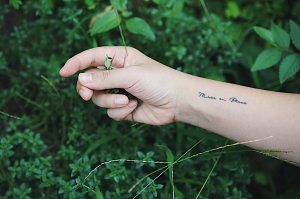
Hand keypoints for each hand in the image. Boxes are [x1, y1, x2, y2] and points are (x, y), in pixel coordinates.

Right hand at [60, 46, 184, 124]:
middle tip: (86, 95)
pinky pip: (110, 111)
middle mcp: (117, 74)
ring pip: (99, 98)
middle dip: (88, 89)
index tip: (63, 72)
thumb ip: (105, 78)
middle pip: (90, 81)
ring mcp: (119, 91)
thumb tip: (81, 79)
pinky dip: (120, 111)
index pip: (92, 57)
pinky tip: (133, 107)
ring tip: (126, 100)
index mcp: (119, 58)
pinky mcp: (123, 107)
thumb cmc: (158, 81)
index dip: (76, 63)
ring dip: (110, 101)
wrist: (177, 102)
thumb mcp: (130, 75)